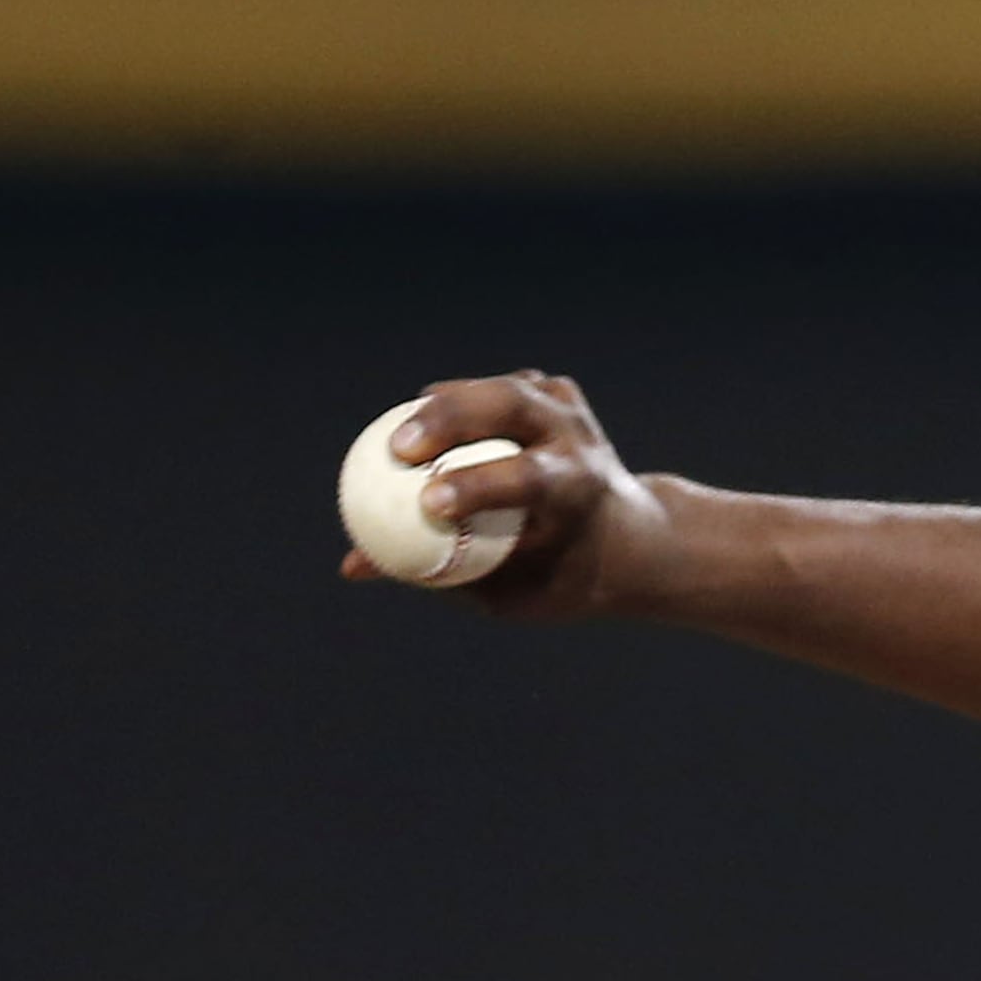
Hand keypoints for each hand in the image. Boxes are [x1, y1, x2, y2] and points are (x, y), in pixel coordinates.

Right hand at [338, 371, 676, 619]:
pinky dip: (460, 404)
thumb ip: (435, 573)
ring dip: (448, 405)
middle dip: (450, 418)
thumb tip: (353, 567)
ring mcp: (568, 408)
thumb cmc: (557, 576)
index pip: (526, 478)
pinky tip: (429, 424)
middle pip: (511, 405)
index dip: (474, 485)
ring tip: (402, 436)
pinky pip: (494, 390)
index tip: (427, 502)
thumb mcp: (506, 591)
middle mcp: (578, 439)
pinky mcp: (552, 392)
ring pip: (501, 389)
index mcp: (580, 491)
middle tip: (396, 448)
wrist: (628, 539)